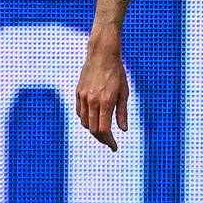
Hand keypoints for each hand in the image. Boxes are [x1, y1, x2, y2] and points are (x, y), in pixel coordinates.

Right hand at [76, 36, 128, 151]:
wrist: (102, 54)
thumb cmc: (117, 73)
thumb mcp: (124, 92)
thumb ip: (122, 112)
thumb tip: (123, 130)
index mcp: (105, 101)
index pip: (104, 129)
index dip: (109, 141)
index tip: (114, 147)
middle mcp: (92, 101)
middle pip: (93, 129)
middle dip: (102, 139)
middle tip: (110, 142)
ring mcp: (83, 97)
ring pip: (85, 122)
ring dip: (93, 130)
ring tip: (103, 133)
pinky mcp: (78, 92)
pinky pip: (80, 112)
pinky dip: (86, 120)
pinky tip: (94, 120)